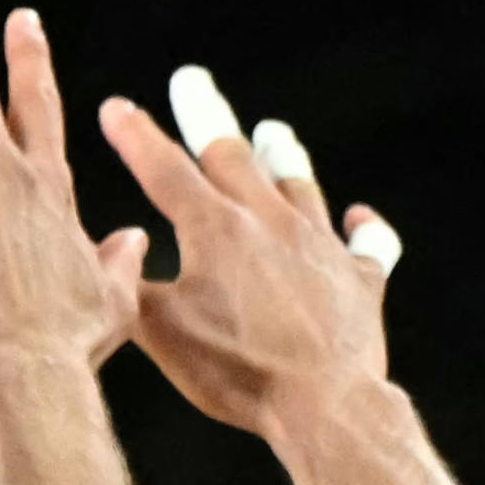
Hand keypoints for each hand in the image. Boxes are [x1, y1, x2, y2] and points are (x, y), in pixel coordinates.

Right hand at [102, 73, 403, 438]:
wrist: (324, 403)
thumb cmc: (236, 371)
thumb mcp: (161, 333)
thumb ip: (133, 286)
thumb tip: (117, 253)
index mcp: (213, 230)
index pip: (163, 169)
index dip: (136, 136)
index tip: (117, 108)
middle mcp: (269, 222)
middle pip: (231, 154)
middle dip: (205, 114)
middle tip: (192, 81)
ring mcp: (320, 246)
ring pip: (299, 185)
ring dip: (282, 155)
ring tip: (273, 131)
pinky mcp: (360, 279)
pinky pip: (367, 245)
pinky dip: (362, 229)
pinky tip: (358, 218)